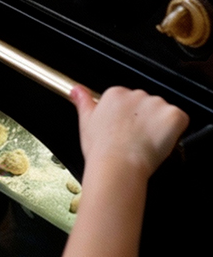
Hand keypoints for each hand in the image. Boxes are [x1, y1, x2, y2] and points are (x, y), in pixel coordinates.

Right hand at [71, 85, 188, 180]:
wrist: (118, 165)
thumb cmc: (101, 150)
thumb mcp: (86, 123)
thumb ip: (83, 102)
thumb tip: (76, 90)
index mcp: (115, 94)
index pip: (127, 101)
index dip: (127, 119)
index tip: (124, 130)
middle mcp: (136, 94)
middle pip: (146, 105)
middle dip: (143, 120)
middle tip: (134, 139)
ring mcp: (156, 104)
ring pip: (163, 112)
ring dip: (159, 125)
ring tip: (145, 143)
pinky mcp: (173, 115)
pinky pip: (180, 119)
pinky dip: (174, 131)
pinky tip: (159, 141)